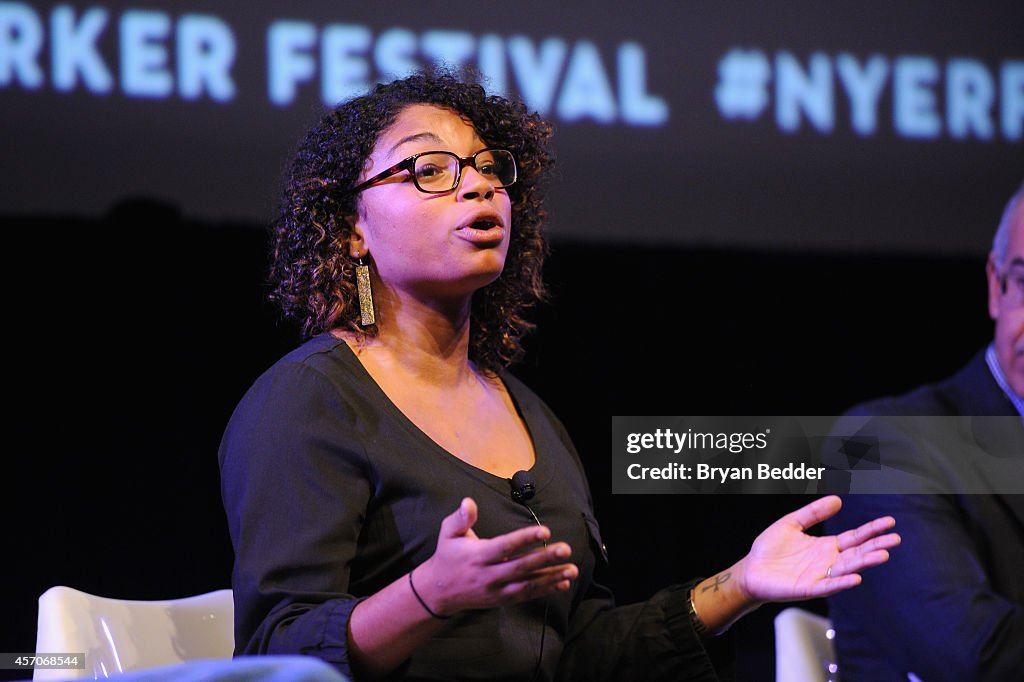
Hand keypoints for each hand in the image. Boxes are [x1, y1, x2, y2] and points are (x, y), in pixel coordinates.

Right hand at [414, 498, 578, 615]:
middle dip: (545, 559)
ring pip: (528, 585)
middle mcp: (489, 575)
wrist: (438, 591)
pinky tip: (563, 583)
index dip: (525, 539)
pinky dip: (546, 590)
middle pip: (521, 567)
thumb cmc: (447, 556)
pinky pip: (527, 595)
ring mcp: (496, 591)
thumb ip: (460, 518)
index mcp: (478, 556)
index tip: (545, 531)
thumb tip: (468, 502)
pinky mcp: (502, 600)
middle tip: (566, 549)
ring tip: (572, 569)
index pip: (505, 546)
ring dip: (551, 577)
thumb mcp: (448, 533)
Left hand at [736, 495, 898, 602]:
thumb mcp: (792, 523)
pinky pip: (828, 586)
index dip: (871, 530)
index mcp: (826, 546)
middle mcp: (828, 561)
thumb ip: (813, 512)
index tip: (890, 522)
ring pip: (847, 569)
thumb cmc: (770, 548)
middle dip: (876, 546)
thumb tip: (838, 499)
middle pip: (857, 553)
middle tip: (895, 539)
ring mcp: (820, 575)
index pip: (855, 537)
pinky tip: (855, 578)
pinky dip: (842, 582)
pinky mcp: (809, 588)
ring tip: (883, 555)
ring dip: (865, 563)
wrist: (750, 569)